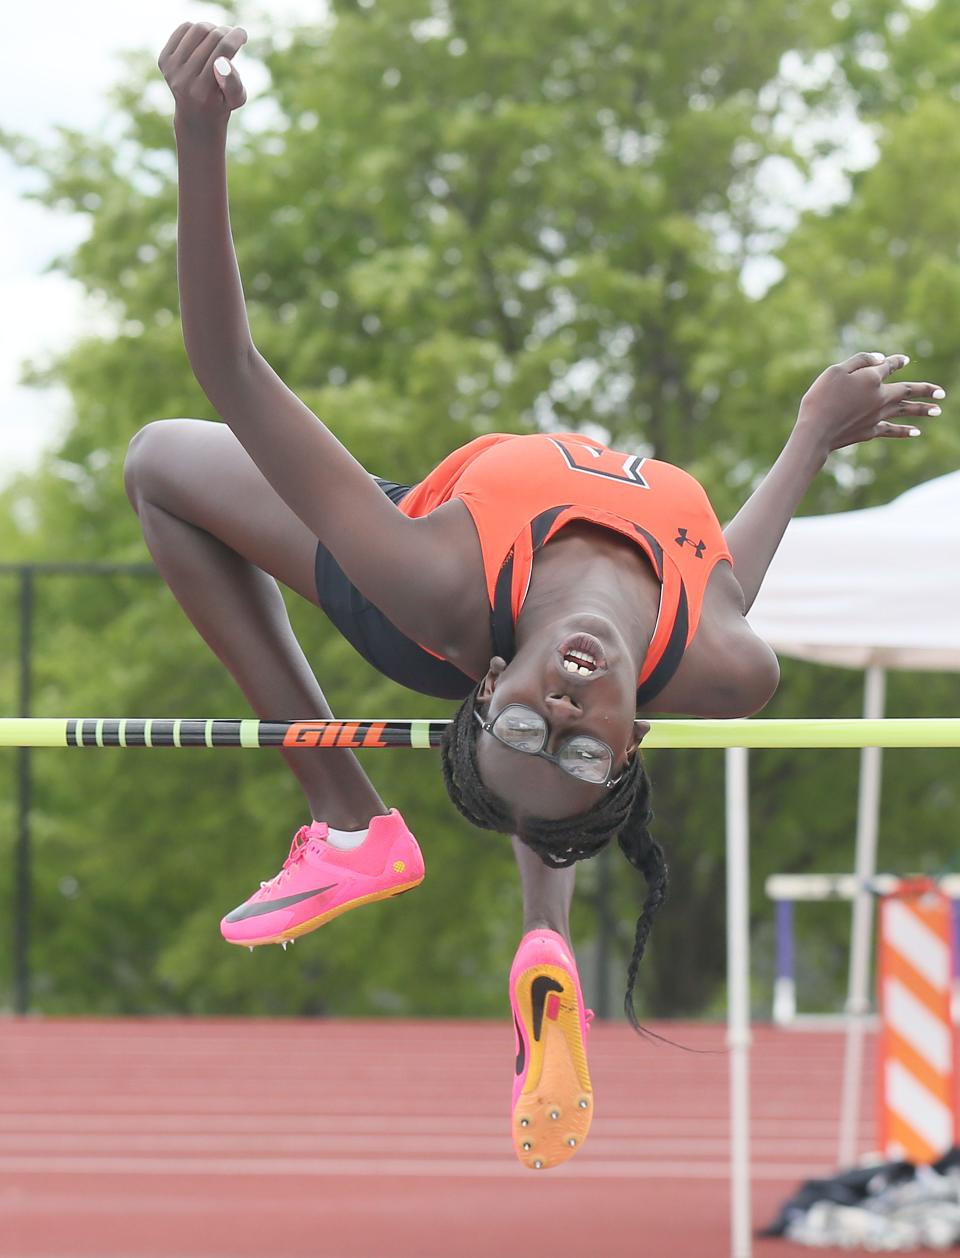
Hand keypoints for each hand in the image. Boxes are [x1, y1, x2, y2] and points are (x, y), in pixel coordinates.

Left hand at [159, 22, 247, 127]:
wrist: (195, 115)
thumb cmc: (221, 104)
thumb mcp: (236, 99)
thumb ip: (234, 82)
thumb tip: (224, 61)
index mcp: (204, 91)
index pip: (222, 52)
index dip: (235, 38)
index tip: (242, 33)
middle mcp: (184, 80)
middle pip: (211, 38)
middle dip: (226, 32)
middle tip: (232, 36)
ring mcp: (172, 69)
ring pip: (197, 29)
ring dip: (212, 28)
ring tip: (218, 38)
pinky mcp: (164, 60)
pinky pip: (183, 29)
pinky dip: (196, 30)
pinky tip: (203, 41)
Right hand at [795, 352, 944, 453]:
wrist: (817, 431)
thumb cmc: (821, 398)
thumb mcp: (835, 371)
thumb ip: (859, 361)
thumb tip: (880, 358)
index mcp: (871, 378)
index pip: (889, 366)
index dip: (896, 362)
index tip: (903, 360)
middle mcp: (880, 396)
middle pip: (907, 390)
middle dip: (925, 390)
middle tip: (941, 393)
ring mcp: (877, 415)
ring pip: (905, 410)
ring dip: (922, 410)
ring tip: (938, 410)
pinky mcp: (871, 431)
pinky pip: (892, 430)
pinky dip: (904, 431)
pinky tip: (916, 432)